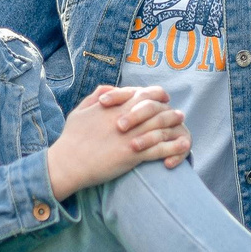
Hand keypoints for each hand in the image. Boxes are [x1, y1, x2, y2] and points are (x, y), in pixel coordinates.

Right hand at [45, 86, 190, 198]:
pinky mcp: (132, 154)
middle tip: (178, 113)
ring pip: (160, 126)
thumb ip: (96, 96)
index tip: (163, 98)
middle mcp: (124, 119)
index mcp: (113, 107)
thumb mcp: (80, 111)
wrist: (68, 163)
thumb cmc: (71, 139)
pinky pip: (159, 148)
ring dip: (174, 125)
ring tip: (182, 125)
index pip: (141, 94)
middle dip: (168, 109)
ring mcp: (130, 136)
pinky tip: (182, 146)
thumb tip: (111, 88)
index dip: (155, 94)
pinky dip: (173, 146)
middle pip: (155, 108)